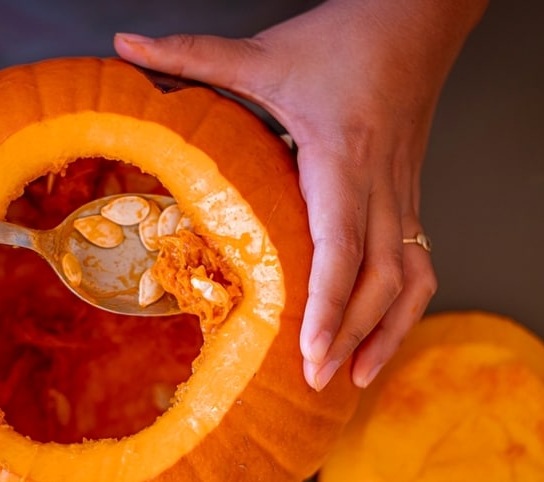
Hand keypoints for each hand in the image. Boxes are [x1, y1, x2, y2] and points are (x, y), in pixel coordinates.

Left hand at [115, 0, 486, 388]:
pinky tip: (380, 333)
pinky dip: (403, 308)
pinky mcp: (410, 198)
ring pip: (411, 280)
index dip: (330, 306)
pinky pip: (418, 264)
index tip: (313, 354)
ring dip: (387, 333)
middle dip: (351, 337)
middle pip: (380, 279)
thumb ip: (194, 53)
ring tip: (354, 378)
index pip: (341, 247)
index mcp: (343, 157)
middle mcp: (381, 187)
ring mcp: (404, 196)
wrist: (418, 19)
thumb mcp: (266, 52)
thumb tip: (124, 41)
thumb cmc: (346, 39)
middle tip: (317, 384)